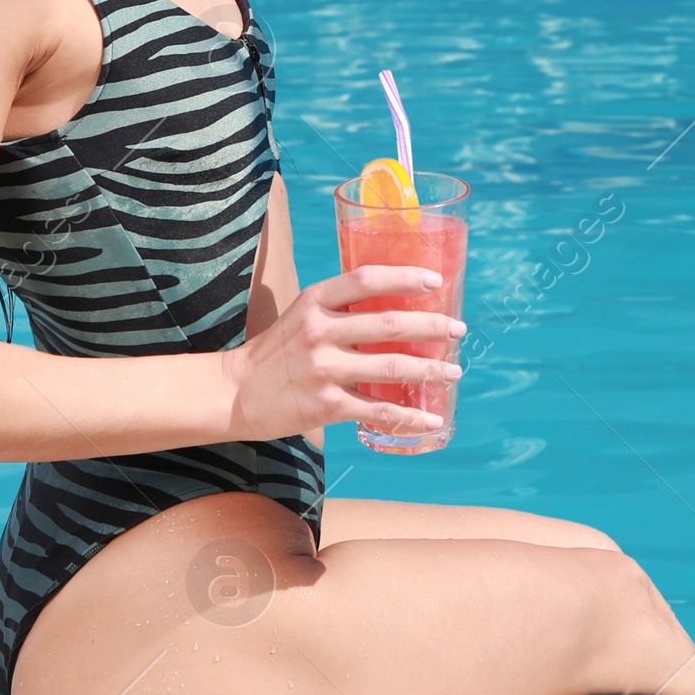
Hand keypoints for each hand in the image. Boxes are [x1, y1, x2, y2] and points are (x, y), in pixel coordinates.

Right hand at [224, 265, 464, 444]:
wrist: (235, 391)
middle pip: (389, 322)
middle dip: (432, 325)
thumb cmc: (277, 350)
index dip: (405, 277)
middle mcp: (320, 330)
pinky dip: (409, 415)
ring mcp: (323, 368)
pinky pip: (378, 409)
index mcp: (316, 300)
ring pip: (391, 366)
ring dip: (430, 369)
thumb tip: (396, 307)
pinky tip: (431, 418)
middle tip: (458, 329)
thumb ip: (341, 309)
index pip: (368, 279)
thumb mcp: (303, 314)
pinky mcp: (325, 405)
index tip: (436, 279)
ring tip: (453, 371)